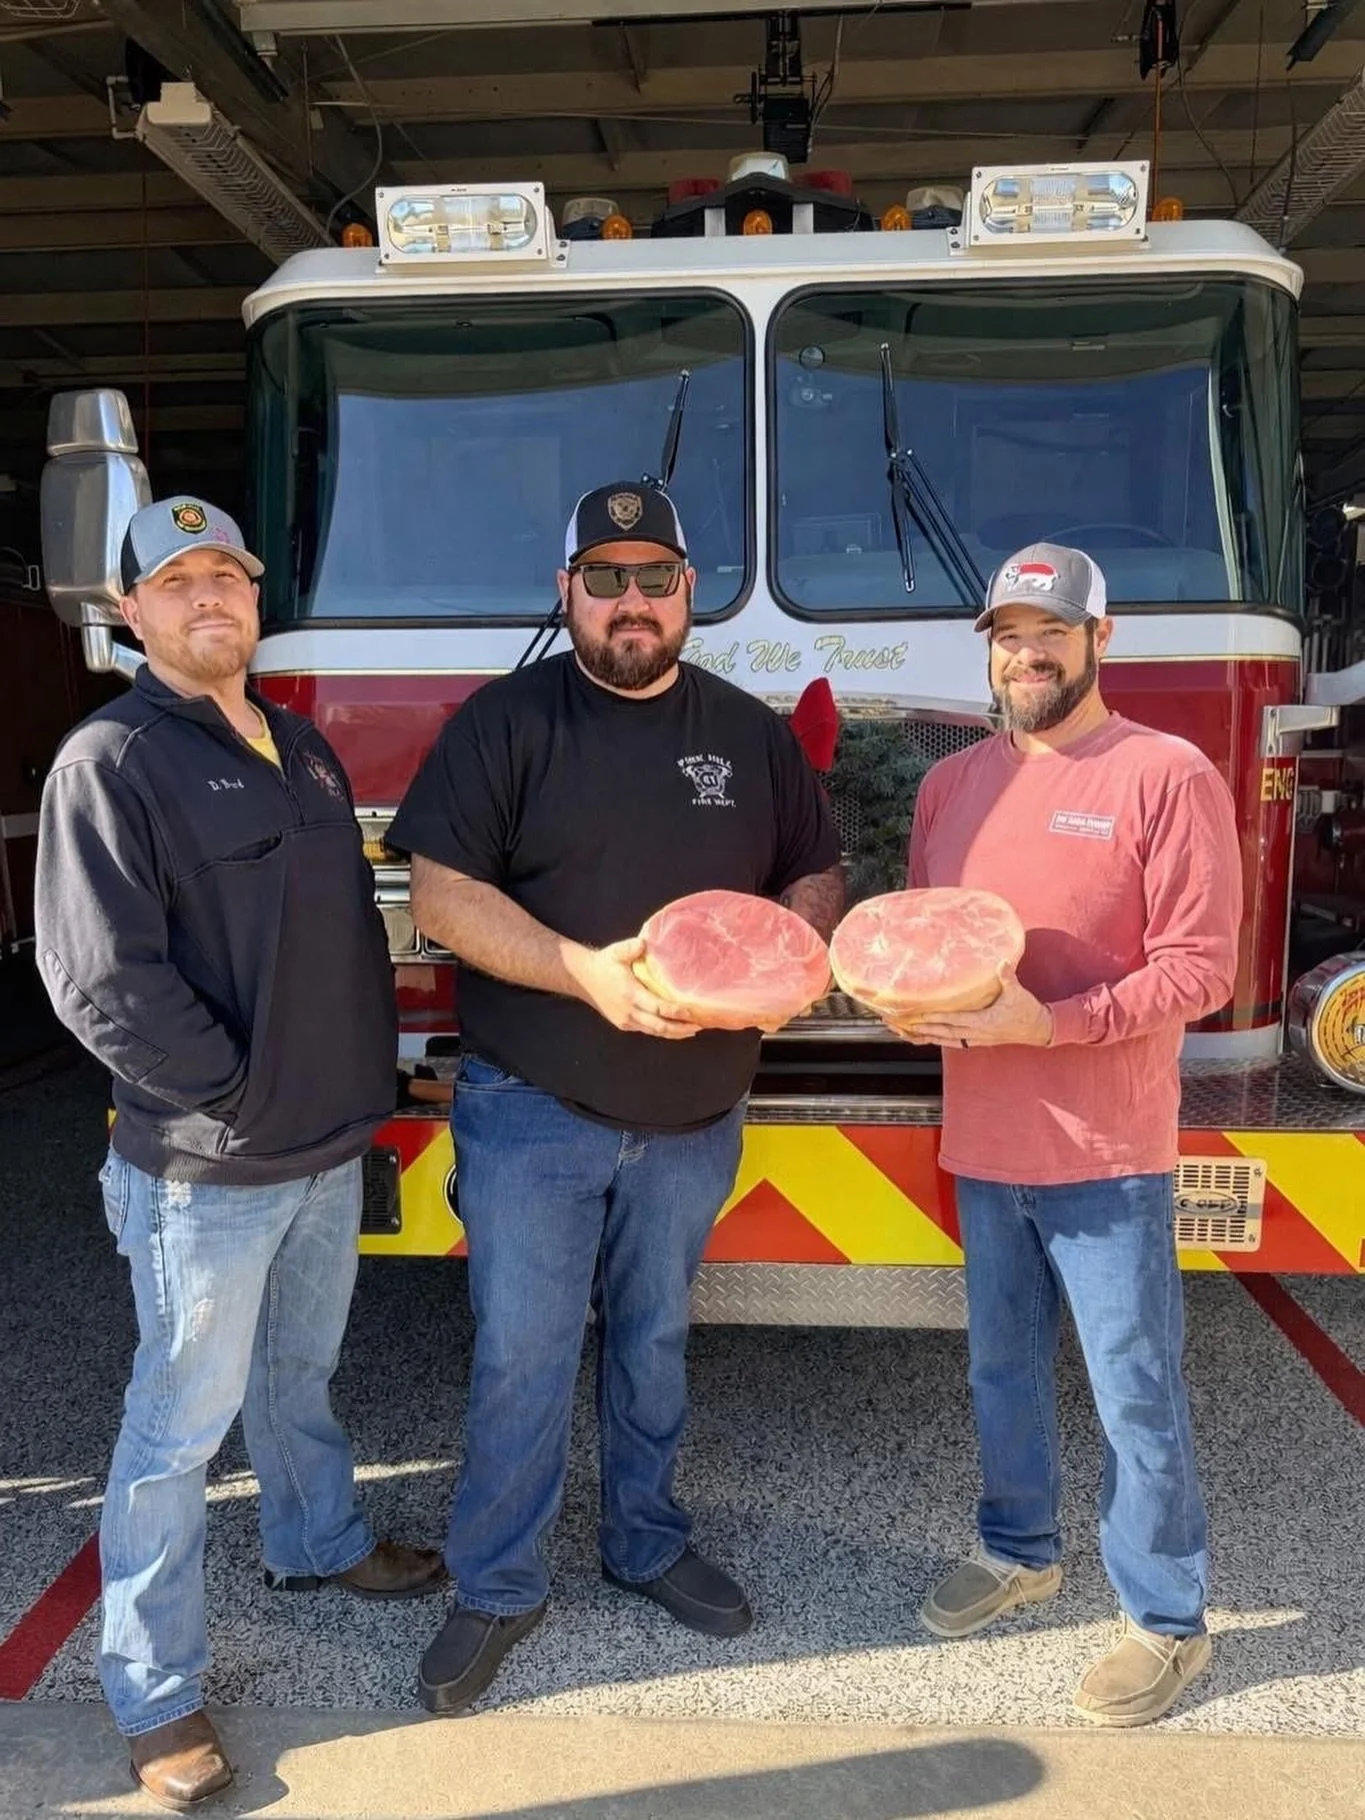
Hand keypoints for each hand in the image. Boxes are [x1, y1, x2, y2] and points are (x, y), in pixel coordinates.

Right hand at [565, 937, 701, 1039]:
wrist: (583, 978)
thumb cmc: (604, 964)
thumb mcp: (616, 952)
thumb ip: (631, 947)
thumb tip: (644, 943)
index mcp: (630, 994)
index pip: (658, 1007)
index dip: (676, 1012)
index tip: (691, 1012)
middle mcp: (629, 1011)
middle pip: (659, 1026)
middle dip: (680, 1028)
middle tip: (699, 1026)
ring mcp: (626, 1021)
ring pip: (654, 1032)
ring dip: (673, 1033)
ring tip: (691, 1030)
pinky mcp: (624, 1024)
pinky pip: (647, 1031)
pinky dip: (662, 1032)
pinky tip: (674, 1030)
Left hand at [896, 966, 1053, 1049]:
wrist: (1037, 1029)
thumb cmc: (1026, 1010)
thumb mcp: (1018, 992)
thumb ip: (1007, 977)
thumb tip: (1001, 961)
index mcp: (983, 1022)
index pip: (952, 1020)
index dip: (933, 1019)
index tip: (915, 1016)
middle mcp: (975, 1034)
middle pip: (941, 1032)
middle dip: (919, 1028)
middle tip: (898, 1023)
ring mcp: (974, 1039)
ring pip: (943, 1039)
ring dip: (922, 1036)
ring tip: (901, 1031)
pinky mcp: (975, 1040)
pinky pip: (950, 1041)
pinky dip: (934, 1039)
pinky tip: (921, 1037)